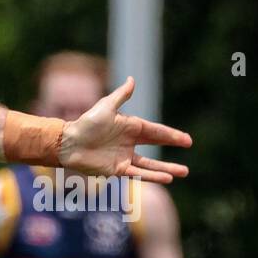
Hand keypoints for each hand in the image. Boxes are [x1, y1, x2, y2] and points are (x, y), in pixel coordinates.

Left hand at [60, 78, 190, 183]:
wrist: (68, 143)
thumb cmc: (85, 124)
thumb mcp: (105, 107)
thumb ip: (121, 96)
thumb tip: (132, 79)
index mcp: (130, 127)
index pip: (155, 131)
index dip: (171, 135)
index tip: (187, 140)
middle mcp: (129, 142)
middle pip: (156, 145)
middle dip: (172, 147)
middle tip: (189, 149)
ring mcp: (123, 157)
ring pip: (150, 164)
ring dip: (166, 169)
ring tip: (183, 172)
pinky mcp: (117, 170)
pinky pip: (138, 174)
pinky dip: (152, 176)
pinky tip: (166, 179)